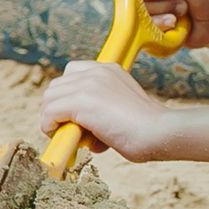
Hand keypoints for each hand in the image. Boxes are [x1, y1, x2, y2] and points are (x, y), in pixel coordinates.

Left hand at [39, 62, 171, 161]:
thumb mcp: (123, 109)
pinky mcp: (80, 101)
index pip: (73, 72)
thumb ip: (102, 110)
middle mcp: (96, 71)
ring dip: (52, 119)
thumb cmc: (147, 129)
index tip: (75, 114)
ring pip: (49, 99)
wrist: (159, 132)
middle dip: (57, 108)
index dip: (68, 95)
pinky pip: (49, 113)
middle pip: (56, 86)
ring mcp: (88, 84)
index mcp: (109, 70)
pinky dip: (50, 127)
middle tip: (69, 128)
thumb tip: (82, 132)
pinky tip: (66, 138)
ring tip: (70, 135)